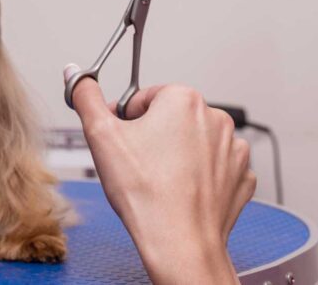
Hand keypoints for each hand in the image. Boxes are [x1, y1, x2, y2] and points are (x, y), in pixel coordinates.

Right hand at [64, 65, 254, 284]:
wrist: (179, 243)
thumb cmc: (145, 193)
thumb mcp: (100, 135)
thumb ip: (86, 97)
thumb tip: (75, 75)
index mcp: (183, 99)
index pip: (143, 98)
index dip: (125, 120)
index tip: (120, 142)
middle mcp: (215, 118)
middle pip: (170, 118)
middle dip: (152, 136)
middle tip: (136, 164)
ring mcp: (233, 149)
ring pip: (193, 142)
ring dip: (176, 155)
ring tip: (158, 180)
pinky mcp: (241, 177)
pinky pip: (214, 167)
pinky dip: (199, 176)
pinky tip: (180, 191)